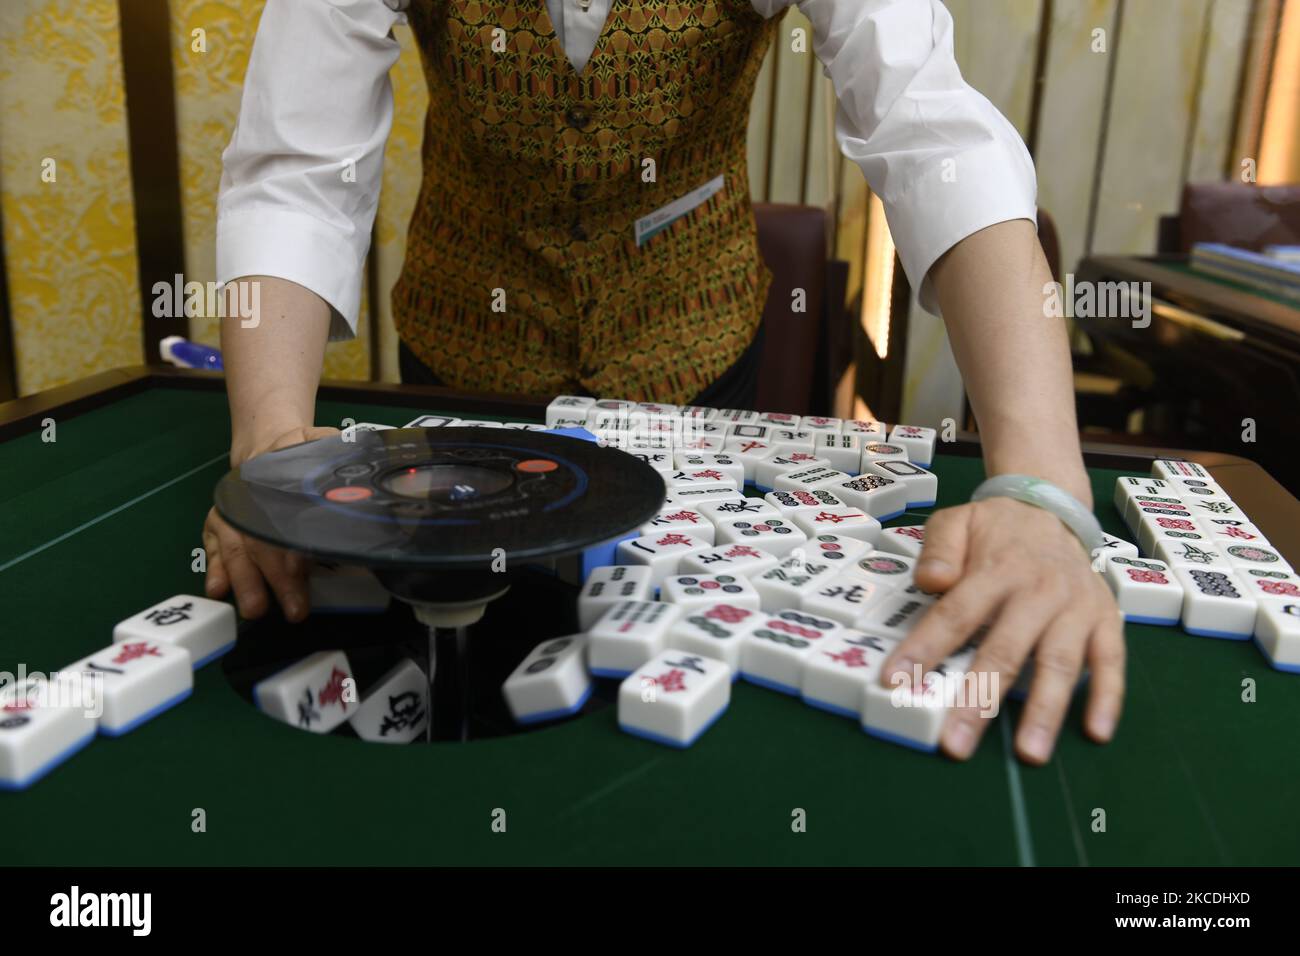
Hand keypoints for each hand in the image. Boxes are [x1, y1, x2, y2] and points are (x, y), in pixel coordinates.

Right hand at [202, 425, 338, 621]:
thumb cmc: (301, 452)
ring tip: (255, 608)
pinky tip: (218, 590)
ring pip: (236, 547)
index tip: (303, 567)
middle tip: (292, 607)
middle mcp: (252, 494)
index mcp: (280, 471)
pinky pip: (213, 547)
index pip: (286, 508)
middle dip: (276, 575)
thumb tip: (357, 459)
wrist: (264, 446)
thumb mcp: (321, 442)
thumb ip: (336, 450)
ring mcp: (231, 510)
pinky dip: (214, 569)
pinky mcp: (218, 524)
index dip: (294, 539)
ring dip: (245, 581)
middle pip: (262, 536)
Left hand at [880, 496, 1125, 763]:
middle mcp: (1038, 591)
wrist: (1051, 508)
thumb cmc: (994, 529)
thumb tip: (931, 581)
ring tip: (1029, 753)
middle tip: (957, 743)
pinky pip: (1111, 662)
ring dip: (1044, 710)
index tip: (896, 682)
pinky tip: (1096, 731)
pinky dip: (1107, 697)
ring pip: (1059, 663)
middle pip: (1005, 650)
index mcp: (996, 570)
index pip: (956, 614)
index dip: (925, 649)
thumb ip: (938, 549)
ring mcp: (1075, 608)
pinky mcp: (1106, 620)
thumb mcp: (956, 522)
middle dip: (980, 700)